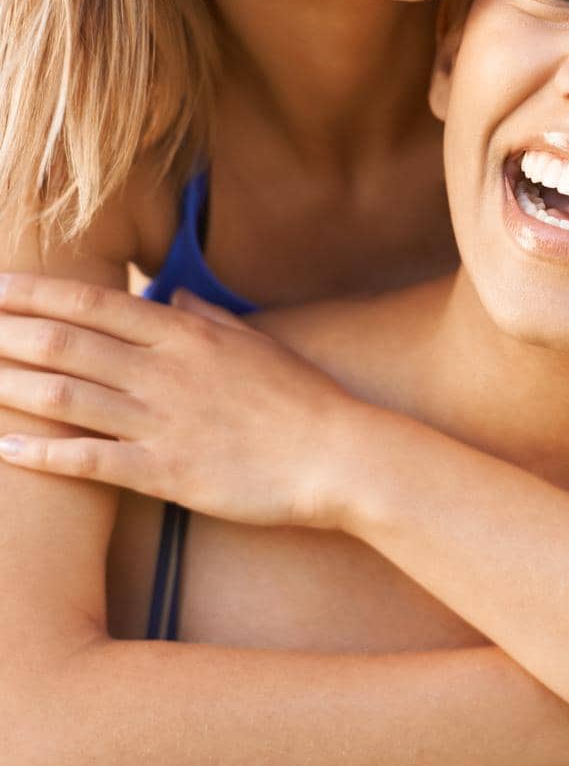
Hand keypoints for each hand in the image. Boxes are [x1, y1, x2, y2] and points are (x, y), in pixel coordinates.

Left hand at [0, 272, 352, 528]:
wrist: (339, 454)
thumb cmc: (303, 399)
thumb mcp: (257, 343)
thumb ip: (206, 317)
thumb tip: (167, 295)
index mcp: (186, 335)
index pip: (94, 304)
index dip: (36, 293)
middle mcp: (166, 371)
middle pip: (67, 344)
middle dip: (7, 333)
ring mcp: (163, 421)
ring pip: (68, 396)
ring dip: (11, 385)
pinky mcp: (166, 472)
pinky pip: (90, 460)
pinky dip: (41, 453)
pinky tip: (3, 446)